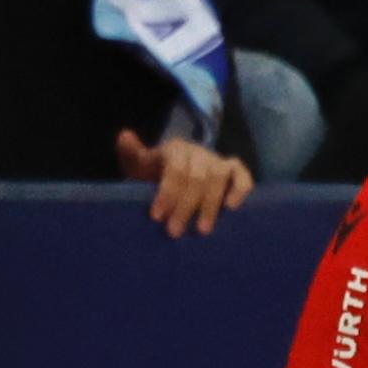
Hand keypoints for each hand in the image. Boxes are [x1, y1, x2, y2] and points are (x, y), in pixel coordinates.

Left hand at [116, 128, 252, 236]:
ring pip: (219, 178)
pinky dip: (240, 190)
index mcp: (176, 149)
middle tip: (174, 232)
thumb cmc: (156, 171)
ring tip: (202, 230)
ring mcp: (218, 161)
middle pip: (197, 177)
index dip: (167, 193)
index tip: (157, 217)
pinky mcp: (234, 170)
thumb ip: (132, 153)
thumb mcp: (139, 163)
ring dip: (210, 205)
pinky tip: (231, 209)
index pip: (175, 169)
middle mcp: (199, 152)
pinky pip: (243, 177)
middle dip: (185, 206)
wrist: (176, 172)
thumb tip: (124, 136)